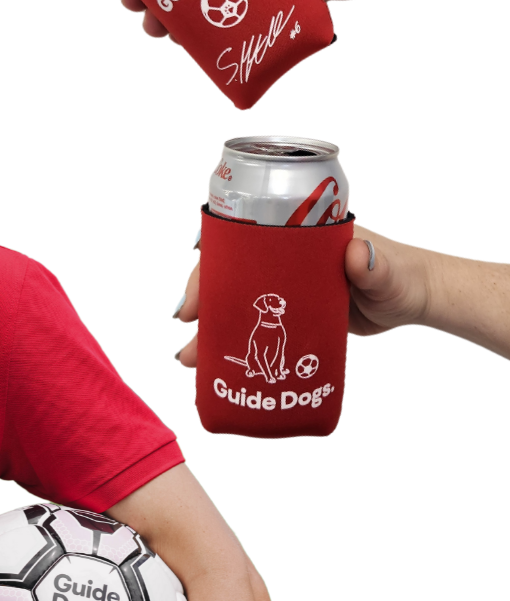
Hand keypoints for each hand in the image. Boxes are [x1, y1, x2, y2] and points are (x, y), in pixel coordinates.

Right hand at [173, 228, 428, 366]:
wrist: (414, 299)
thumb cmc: (401, 275)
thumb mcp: (386, 270)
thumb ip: (373, 264)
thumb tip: (357, 251)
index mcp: (295, 238)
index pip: (240, 244)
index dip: (211, 266)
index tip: (198, 294)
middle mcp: (283, 259)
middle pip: (229, 276)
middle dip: (203, 301)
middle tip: (187, 327)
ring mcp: (286, 287)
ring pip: (238, 304)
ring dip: (212, 329)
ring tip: (190, 359)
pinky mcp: (292, 313)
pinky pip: (255, 325)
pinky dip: (235, 342)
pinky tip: (217, 362)